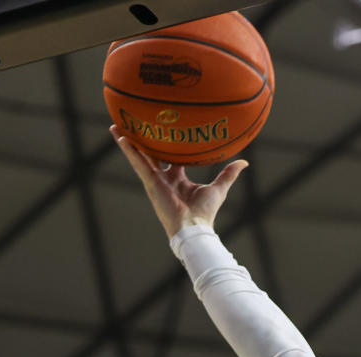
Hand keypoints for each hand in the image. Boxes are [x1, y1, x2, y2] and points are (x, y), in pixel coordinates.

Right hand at [110, 125, 247, 238]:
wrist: (194, 227)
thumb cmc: (205, 212)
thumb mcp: (219, 188)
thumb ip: (228, 174)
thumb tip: (244, 162)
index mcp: (178, 179)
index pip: (171, 158)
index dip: (168, 145)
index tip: (166, 131)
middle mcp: (164, 178)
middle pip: (151, 155)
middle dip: (143, 141)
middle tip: (135, 124)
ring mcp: (155, 180)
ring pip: (140, 156)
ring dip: (128, 141)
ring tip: (116, 125)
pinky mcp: (150, 182)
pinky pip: (137, 162)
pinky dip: (129, 150)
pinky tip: (120, 137)